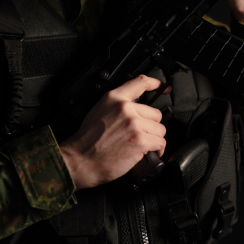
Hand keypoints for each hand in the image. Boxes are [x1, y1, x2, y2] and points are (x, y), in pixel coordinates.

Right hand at [60, 75, 170, 189]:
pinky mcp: (139, 140)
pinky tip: (150, 152)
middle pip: (155, 114)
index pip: (140, 82)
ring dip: (154, 139)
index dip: (156, 84)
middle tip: (140, 135)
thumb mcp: (99, 111)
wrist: (81, 160)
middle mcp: (125, 108)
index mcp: (114, 98)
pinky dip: (158, 150)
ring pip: (160, 129)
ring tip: (141, 145)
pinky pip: (160, 142)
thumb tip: (136, 107)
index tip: (163, 88)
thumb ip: (118, 106)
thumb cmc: (87, 140)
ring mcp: (133, 124)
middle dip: (151, 126)